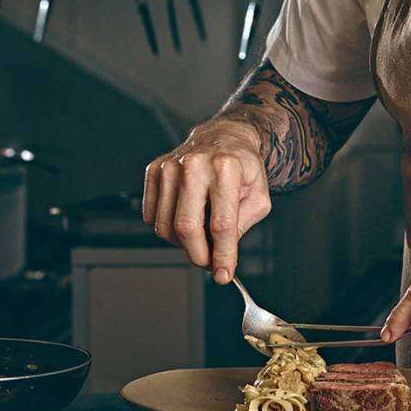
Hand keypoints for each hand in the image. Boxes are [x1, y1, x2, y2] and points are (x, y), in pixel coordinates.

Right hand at [142, 119, 270, 284]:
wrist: (224, 136)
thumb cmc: (243, 168)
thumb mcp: (258, 197)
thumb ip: (240, 228)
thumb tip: (221, 259)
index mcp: (226, 167)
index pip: (221, 223)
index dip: (222, 255)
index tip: (223, 274)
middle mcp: (195, 164)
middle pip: (187, 227)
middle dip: (198, 255)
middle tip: (209, 263)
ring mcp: (170, 166)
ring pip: (165, 225)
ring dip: (183, 243)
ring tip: (201, 236)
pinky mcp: (154, 170)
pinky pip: (152, 216)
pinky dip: (168, 228)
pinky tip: (186, 217)